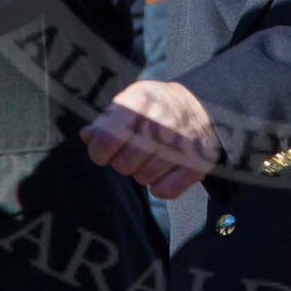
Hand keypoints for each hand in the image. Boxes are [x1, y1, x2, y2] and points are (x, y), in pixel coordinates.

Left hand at [80, 80, 220, 199]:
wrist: (202, 104)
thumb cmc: (158, 104)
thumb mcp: (133, 99)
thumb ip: (107, 119)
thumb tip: (88, 136)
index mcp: (142, 101)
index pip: (107, 139)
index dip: (99, 150)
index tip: (104, 149)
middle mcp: (164, 122)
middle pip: (124, 164)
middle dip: (123, 161)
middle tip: (134, 151)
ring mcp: (183, 144)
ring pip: (144, 179)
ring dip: (143, 172)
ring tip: (152, 156)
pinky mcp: (198, 163)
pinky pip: (165, 191)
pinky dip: (160, 186)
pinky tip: (165, 169)